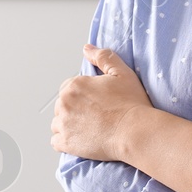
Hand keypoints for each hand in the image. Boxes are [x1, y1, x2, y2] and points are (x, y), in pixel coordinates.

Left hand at [49, 44, 154, 161]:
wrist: (134, 131)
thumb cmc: (131, 104)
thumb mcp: (121, 73)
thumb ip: (102, 57)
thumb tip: (87, 48)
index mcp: (74, 85)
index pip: (68, 88)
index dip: (83, 95)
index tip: (95, 102)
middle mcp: (64, 103)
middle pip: (62, 105)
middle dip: (75, 110)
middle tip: (95, 116)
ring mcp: (63, 124)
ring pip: (58, 123)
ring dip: (69, 125)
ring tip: (89, 129)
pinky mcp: (65, 143)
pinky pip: (56, 141)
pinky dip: (66, 142)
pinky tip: (81, 140)